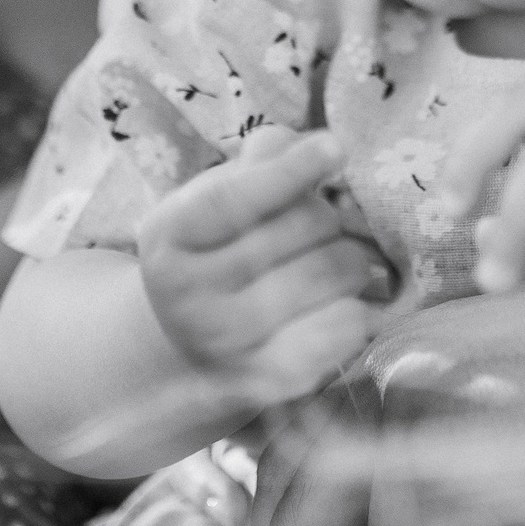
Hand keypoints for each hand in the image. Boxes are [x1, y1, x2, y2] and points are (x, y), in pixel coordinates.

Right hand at [137, 125, 386, 408]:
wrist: (189, 341)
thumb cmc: (214, 248)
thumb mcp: (216, 194)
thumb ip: (261, 160)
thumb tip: (312, 146)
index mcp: (169, 238)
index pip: (234, 199)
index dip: (290, 171)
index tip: (335, 147)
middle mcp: (190, 299)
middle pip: (304, 227)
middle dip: (325, 211)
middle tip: (317, 219)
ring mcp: (232, 345)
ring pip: (338, 269)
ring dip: (349, 254)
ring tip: (327, 258)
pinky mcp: (276, 380)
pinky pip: (349, 324)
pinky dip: (355, 301)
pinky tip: (333, 299)